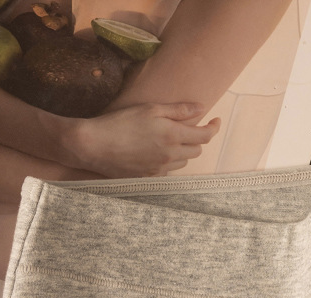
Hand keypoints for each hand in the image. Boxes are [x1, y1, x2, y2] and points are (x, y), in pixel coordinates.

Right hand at [62, 101, 220, 177]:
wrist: (94, 145)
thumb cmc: (120, 122)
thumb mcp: (150, 109)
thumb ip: (178, 110)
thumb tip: (201, 108)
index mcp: (174, 136)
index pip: (205, 136)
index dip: (214, 128)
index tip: (216, 121)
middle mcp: (172, 155)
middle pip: (196, 150)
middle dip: (196, 139)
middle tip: (187, 128)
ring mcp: (162, 169)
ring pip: (183, 161)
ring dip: (182, 150)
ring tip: (168, 139)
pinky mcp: (151, 177)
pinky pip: (168, 170)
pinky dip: (168, 160)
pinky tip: (155, 151)